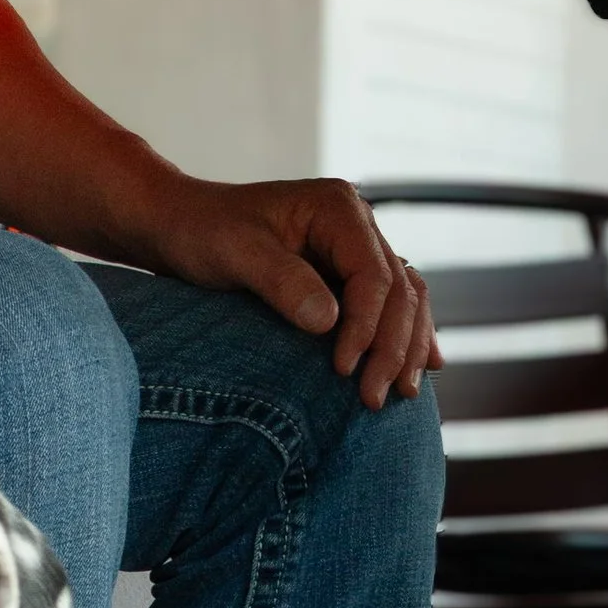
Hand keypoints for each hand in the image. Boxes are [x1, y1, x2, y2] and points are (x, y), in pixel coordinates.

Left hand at [132, 172, 438, 410]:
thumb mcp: (238, 254)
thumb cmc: (205, 233)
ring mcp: (356, 249)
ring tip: (404, 394)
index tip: (343, 370)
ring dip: (408, 346)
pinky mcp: (346, 274)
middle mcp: (357, 225)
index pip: (373, 274)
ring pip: (405, 298)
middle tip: (375, 398)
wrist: (184, 225)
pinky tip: (424, 365)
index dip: (365, 326)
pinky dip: (406, 335)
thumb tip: (329, 322)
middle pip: (398, 290)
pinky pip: (391, 305)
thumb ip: (283, 282)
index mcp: (337, 209)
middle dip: (392, 347)